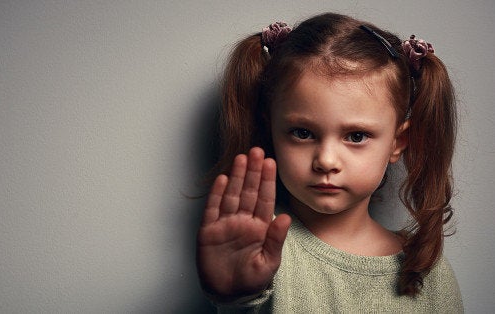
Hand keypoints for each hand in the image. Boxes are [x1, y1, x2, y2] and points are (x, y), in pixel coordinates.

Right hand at [196, 147, 290, 301]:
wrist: (229, 294)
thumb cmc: (251, 280)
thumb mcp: (269, 263)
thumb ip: (276, 239)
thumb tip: (286, 217)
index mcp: (260, 227)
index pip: (265, 199)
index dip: (267, 180)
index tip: (271, 162)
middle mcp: (243, 221)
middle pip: (249, 191)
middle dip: (253, 171)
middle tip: (257, 151)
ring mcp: (225, 224)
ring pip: (232, 195)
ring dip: (237, 177)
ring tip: (241, 158)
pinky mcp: (209, 231)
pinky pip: (213, 209)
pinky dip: (217, 194)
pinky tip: (222, 179)